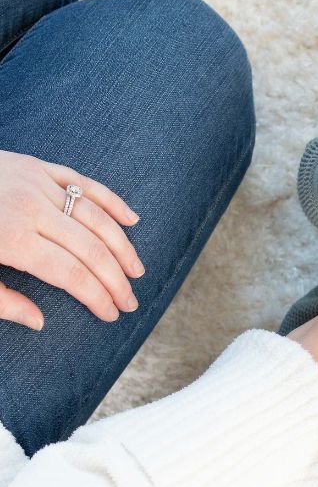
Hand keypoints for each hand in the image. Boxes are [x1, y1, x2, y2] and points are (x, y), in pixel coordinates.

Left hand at [0, 151, 144, 329]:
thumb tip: (40, 321)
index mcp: (10, 238)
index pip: (72, 274)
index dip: (97, 297)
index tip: (111, 315)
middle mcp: (30, 207)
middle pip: (90, 248)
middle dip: (115, 279)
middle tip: (131, 302)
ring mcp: (35, 182)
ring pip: (96, 216)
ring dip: (121, 245)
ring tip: (136, 270)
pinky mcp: (36, 165)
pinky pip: (84, 182)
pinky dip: (111, 200)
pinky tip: (132, 220)